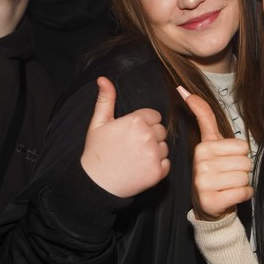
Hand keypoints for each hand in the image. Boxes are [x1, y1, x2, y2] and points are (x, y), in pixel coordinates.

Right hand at [81, 77, 169, 197]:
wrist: (96, 184)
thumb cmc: (97, 152)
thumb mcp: (98, 123)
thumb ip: (106, 99)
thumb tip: (103, 78)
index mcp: (135, 121)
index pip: (154, 116)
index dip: (143, 124)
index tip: (131, 134)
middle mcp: (147, 136)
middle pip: (161, 130)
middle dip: (150, 136)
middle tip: (132, 147)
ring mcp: (154, 155)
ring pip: (165, 147)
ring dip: (154, 152)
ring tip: (135, 158)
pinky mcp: (158, 172)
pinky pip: (166, 164)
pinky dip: (157, 167)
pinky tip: (141, 168)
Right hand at [179, 86, 252, 220]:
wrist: (208, 207)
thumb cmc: (214, 170)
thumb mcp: (210, 142)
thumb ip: (203, 115)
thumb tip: (184, 88)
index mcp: (202, 148)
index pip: (241, 146)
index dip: (238, 154)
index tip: (224, 160)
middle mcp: (200, 164)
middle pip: (246, 162)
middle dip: (242, 170)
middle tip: (227, 176)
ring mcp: (204, 183)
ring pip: (245, 177)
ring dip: (242, 184)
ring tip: (227, 186)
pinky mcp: (211, 201)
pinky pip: (244, 192)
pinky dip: (243, 196)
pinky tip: (230, 196)